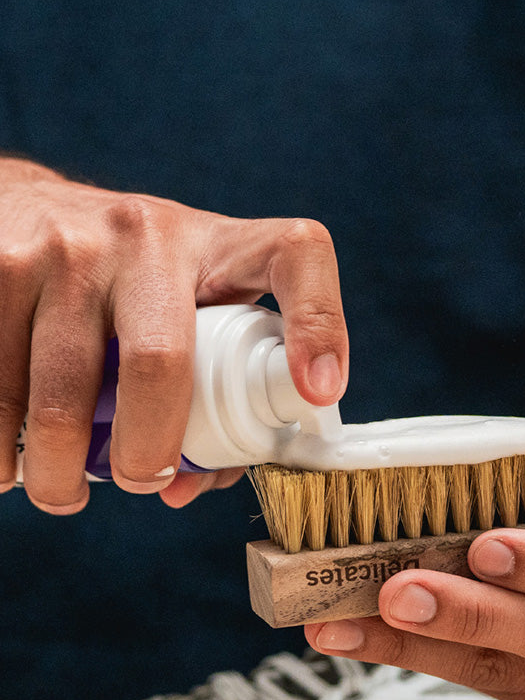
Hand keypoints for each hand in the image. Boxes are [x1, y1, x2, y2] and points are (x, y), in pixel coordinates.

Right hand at [0, 157, 347, 512]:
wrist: (26, 209)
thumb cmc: (129, 284)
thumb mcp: (189, 306)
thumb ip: (213, 393)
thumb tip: (181, 487)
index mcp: (216, 247)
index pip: (295, 255)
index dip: (319, 325)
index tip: (317, 391)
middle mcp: (143, 236)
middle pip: (157, 364)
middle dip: (145, 454)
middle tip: (135, 483)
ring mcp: (63, 246)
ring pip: (58, 394)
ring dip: (54, 471)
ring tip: (58, 490)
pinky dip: (0, 444)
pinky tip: (7, 460)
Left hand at [305, 430, 524, 699]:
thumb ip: (523, 494)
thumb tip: (415, 485)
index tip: (485, 549)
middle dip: (466, 616)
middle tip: (396, 595)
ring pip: (506, 672)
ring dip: (418, 649)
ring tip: (347, 628)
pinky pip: (483, 684)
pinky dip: (418, 657)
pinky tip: (365, 640)